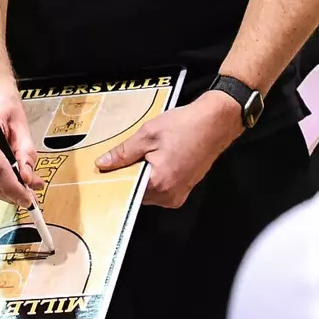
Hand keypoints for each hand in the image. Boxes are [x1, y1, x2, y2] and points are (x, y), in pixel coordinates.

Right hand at [0, 73, 41, 206]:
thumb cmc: (1, 100)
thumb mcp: (20, 122)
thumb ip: (26, 152)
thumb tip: (30, 180)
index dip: (13, 188)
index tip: (28, 199)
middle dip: (8, 192)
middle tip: (27, 197)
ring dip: (0, 189)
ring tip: (19, 188)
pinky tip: (3, 178)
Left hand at [94, 91, 243, 208]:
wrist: (215, 123)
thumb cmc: (185, 126)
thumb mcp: (148, 134)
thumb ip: (123, 153)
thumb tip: (103, 164)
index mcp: (159, 184)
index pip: (126, 190)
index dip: (114, 178)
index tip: (104, 170)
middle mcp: (169, 196)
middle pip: (136, 192)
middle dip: (129, 175)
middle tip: (125, 155)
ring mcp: (178, 195)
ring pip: (148, 191)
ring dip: (142, 175)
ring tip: (146, 153)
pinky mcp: (183, 190)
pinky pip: (160, 188)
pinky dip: (154, 175)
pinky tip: (157, 157)